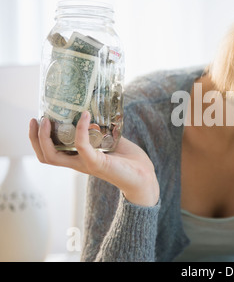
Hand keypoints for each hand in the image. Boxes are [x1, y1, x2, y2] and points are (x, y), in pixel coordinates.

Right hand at [29, 111, 159, 205]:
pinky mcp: (98, 163)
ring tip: (47, 120)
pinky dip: (81, 129)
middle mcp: (78, 163)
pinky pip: (82, 146)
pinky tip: (86, 116)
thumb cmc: (128, 160)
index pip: (49, 153)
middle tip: (37, 119)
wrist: (144, 176)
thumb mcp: (110, 141)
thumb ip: (101, 130)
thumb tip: (97, 111)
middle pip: (45, 156)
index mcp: (79, 158)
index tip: (38, 120)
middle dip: (35, 138)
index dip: (38, 138)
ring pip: (54, 156)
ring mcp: (86, 164)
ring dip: (46, 137)